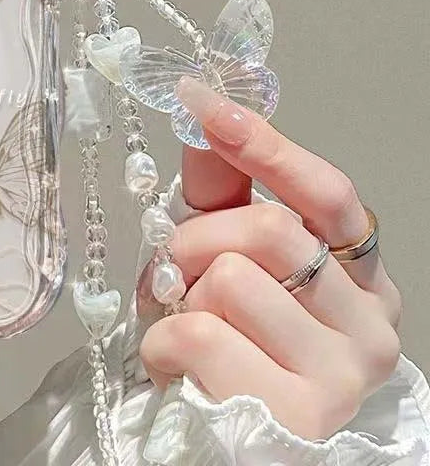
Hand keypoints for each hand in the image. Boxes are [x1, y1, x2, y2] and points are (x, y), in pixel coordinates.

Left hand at [139, 76, 400, 439]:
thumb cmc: (223, 338)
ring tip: (183, 325)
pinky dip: (164, 342)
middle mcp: (371, 325)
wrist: (209, 432)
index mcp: (360, 276)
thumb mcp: (219, 254)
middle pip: (271, 230)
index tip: (206, 103)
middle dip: (195, 241)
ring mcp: (344, 377)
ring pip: (231, 281)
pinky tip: (176, 364)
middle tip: (173, 273)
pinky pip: (203, 336)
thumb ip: (220, 190)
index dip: (267, 147)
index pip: (330, 194)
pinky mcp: (301, 419)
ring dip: (178, 297)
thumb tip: (203, 118)